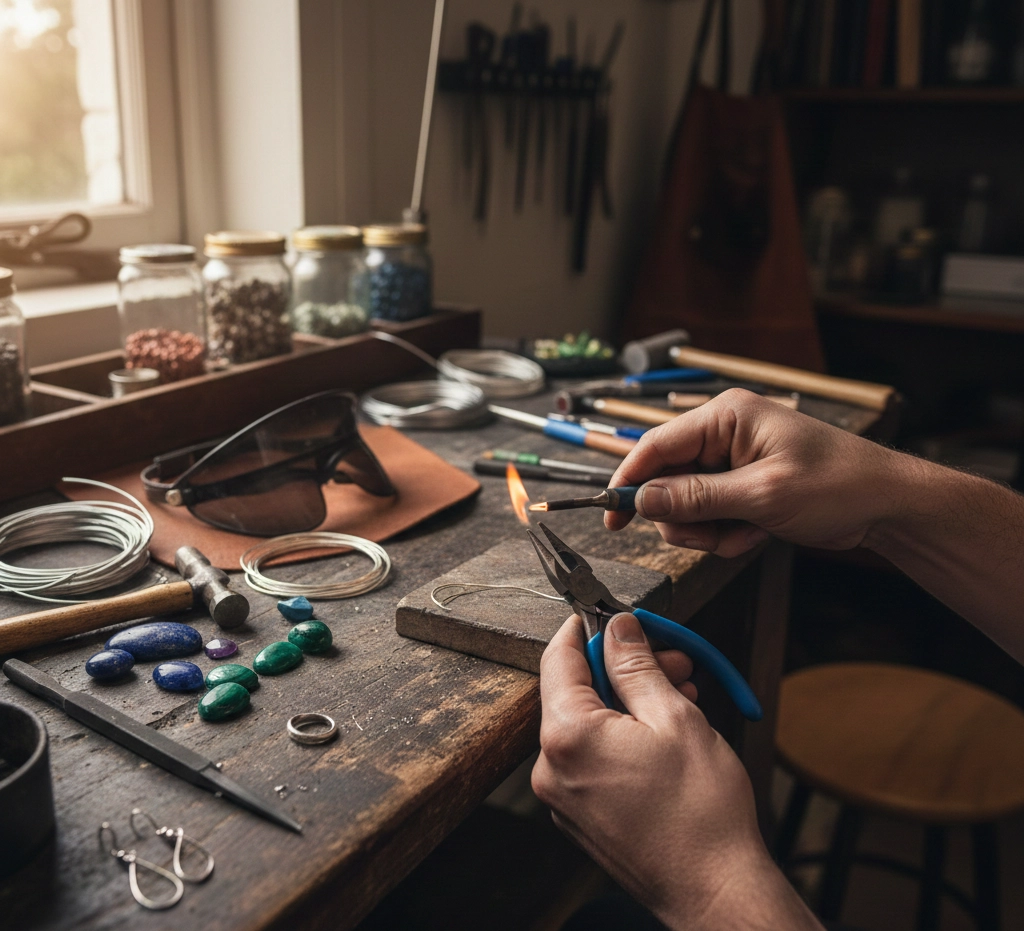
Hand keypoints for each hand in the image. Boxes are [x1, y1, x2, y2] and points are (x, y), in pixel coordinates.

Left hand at [532, 614, 819, 929]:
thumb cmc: (700, 812)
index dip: (586, 628)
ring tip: (683, 694)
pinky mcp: (581, 815)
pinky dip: (623, 735)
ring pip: (589, 723)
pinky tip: (665, 730)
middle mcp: (553, 767)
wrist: (714, 892)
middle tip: (674, 659)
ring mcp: (564, 796)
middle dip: (624, 668)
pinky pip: (593, 756)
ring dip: (630, 701)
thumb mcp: (674, 716)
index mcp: (568, 736)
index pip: (560, 659)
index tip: (610, 613)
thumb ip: (637, 665)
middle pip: (577, 691)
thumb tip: (618, 627)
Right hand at [606, 388, 909, 556]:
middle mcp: (723, 434)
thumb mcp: (761, 494)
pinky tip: (755, 536)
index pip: (655, 445)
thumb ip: (696, 497)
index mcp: (725, 417)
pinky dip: (726, 534)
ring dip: (707, 531)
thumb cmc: (837, 484)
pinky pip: (710, 515)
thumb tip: (642, 499)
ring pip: (685, 504)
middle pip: (666, 480)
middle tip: (708, 536)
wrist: (886, 506)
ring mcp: (732, 462)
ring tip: (743, 536)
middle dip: (682, 517)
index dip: (628, 480)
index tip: (611, 515)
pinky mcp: (742, 486)